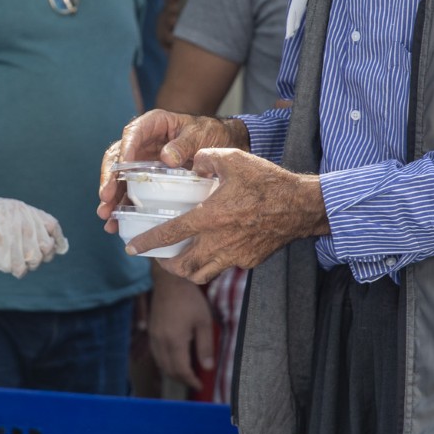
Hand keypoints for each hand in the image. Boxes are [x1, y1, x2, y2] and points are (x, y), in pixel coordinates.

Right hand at [0, 196, 66, 276]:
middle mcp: (28, 230)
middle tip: (30, 252)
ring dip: (29, 262)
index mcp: (28, 214)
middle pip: (47, 248)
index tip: (57, 246)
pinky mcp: (11, 262)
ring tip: (15, 255)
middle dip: (43, 252)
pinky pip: (21, 270)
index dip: (56, 238)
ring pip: (36, 262)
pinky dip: (16, 268)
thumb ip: (30, 220)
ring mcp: (21, 247)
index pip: (53, 227)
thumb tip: (52, 241)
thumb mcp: (10, 208)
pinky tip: (7, 261)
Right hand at [98, 110, 245, 223]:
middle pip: (117, 159)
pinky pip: (130, 193)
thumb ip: (185, 144)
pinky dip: (122, 208)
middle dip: (110, 179)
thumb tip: (167, 158)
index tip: (123, 166)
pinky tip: (116, 224)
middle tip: (106, 197)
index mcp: (152, 124)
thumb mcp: (200, 134)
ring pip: (120, 180)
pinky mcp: (146, 180)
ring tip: (107, 216)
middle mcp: (141, 143)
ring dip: (111, 199)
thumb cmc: (210, 133)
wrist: (223, 145)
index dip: (125, 149)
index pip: (132, 133)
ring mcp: (141, 162)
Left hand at [130, 147, 326, 283]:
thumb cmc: (267, 181)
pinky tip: (216, 248)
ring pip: (202, 274)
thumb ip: (205, 158)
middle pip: (183, 267)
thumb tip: (192, 161)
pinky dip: (215, 262)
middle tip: (161, 257)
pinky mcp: (250, 261)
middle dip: (166, 265)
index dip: (147, 243)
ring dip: (189, 270)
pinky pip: (226, 267)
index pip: (169, 235)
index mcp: (209, 218)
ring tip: (184, 259)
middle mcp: (218, 242)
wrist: (301, 205)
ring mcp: (235, 255)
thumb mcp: (233, 159)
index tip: (132, 248)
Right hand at [149, 267, 214, 389]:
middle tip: (194, 381)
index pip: (181, 370)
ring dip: (172, 372)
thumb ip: (205, 346)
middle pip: (169, 370)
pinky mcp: (151, 332)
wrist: (170, 282)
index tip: (200, 385)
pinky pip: (156, 355)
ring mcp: (153, 337)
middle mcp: (160, 342)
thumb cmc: (190, 300)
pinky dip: (165, 363)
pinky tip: (174, 360)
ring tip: (186, 373)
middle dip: (182, 379)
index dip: (191, 381)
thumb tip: (207, 368)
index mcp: (175, 341)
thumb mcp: (204, 322)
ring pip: (160, 364)